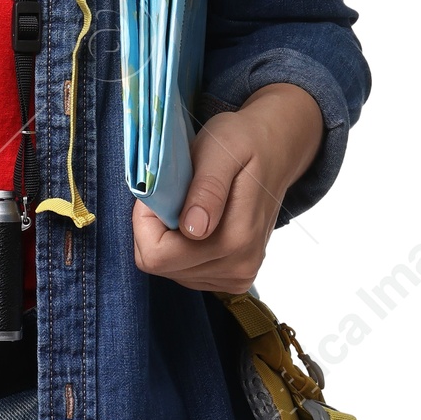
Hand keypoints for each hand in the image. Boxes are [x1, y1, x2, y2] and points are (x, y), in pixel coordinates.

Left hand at [130, 83, 324, 293]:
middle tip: (172, 194)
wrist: (275, 149)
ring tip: (187, 204)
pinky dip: (180, 248)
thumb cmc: (243, 142)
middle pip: (161, 266)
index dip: (145, 222)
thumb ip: (206, 189)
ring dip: (167, 238)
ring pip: (171, 271)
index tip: (159, 192)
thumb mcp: (220, 150)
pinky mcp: (235, 277)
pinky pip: (186, 273)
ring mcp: (238, 275)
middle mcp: (238, 266)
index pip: (157, 256)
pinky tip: (195, 220)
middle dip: (154, 228)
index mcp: (235, 239)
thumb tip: (193, 228)